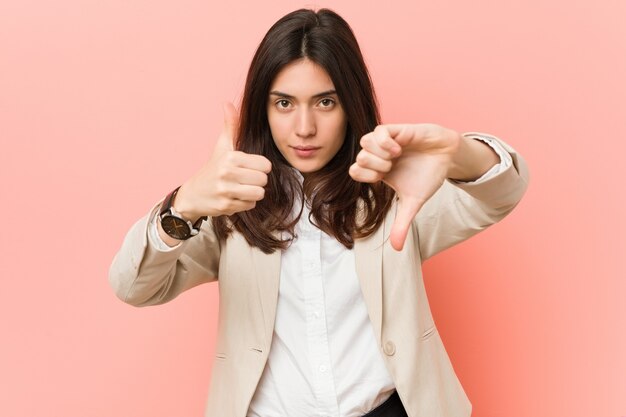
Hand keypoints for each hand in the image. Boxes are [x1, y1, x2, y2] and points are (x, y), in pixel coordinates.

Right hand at [174, 102, 271, 219]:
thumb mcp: (222, 146)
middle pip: (263, 180)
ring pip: (258, 194)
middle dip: (257, 181)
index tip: (249, 167)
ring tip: (242, 188)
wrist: (193, 193)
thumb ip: (230, 126)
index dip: (260, 167)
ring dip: (253, 193)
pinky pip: (250, 205)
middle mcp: (227, 174)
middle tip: (245, 179)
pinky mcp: (225, 206)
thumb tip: (227, 103)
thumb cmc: (212, 168)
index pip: (265, 165)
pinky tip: (235, 197)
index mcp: (230, 157)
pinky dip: (245, 203)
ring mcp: (226, 191)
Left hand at [349, 124, 461, 250]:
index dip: (364, 177)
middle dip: (372, 167)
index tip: (382, 180)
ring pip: (364, 142)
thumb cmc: (428, 177)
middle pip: (358, 158)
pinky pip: (379, 131)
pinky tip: (398, 149)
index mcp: (378, 171)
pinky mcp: (397, 130)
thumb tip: (397, 249)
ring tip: (394, 158)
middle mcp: (379, 155)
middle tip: (389, 169)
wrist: (447, 158)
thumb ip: (402, 224)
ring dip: (378, 154)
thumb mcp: (413, 203)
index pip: (355, 171)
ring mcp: (387, 142)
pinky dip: (385, 142)